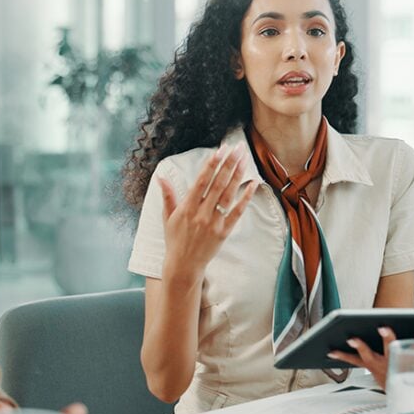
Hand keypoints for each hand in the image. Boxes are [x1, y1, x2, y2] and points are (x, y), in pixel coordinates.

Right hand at [159, 145, 257, 278]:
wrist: (183, 265)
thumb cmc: (175, 239)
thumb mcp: (167, 217)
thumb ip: (168, 195)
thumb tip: (161, 177)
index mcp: (187, 207)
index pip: (201, 181)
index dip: (211, 165)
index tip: (219, 150)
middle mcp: (201, 213)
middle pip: (217, 184)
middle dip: (228, 164)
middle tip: (236, 148)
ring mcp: (214, 222)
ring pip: (228, 194)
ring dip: (237, 175)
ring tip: (244, 159)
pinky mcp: (224, 231)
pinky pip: (237, 212)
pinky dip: (245, 198)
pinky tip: (252, 184)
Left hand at [326, 318, 413, 388]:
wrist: (402, 398)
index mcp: (412, 358)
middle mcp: (395, 361)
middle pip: (391, 347)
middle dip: (388, 337)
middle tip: (383, 327)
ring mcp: (379, 365)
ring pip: (367, 355)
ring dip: (358, 347)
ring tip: (350, 337)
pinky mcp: (367, 367)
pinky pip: (352, 361)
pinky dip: (341, 356)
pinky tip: (329, 351)